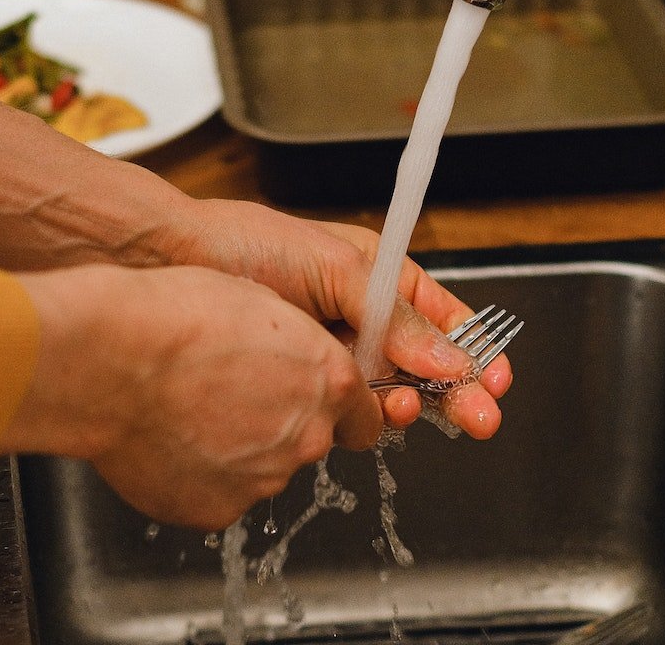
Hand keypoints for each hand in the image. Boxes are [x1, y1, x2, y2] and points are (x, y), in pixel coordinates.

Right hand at [1, 264, 381, 530]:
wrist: (108, 360)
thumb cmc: (172, 317)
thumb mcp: (256, 302)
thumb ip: (296, 345)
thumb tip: (296, 358)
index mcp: (327, 378)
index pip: (365, 414)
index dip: (338, 408)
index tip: (316, 405)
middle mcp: (306, 435)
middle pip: (310, 442)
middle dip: (280, 425)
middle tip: (227, 396)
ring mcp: (263, 479)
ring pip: (262, 469)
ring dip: (236, 448)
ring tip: (185, 412)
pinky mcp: (218, 510)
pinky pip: (218, 494)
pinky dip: (199, 475)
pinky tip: (168, 440)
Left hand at [161, 200, 510, 437]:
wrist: (169, 265)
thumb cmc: (244, 245)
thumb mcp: (336, 268)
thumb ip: (395, 317)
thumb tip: (449, 356)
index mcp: (376, 278)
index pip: (442, 319)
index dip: (472, 350)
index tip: (496, 379)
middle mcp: (358, 319)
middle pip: (423, 364)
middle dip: (453, 391)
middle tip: (478, 418)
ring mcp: (329, 353)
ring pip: (386, 392)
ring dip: (404, 402)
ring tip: (402, 405)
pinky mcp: (299, 382)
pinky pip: (343, 408)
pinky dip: (358, 414)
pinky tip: (363, 412)